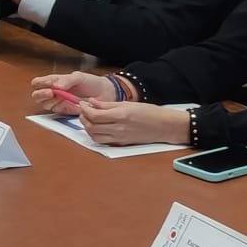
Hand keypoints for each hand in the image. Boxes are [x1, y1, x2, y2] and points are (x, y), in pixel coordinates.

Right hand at [30, 71, 118, 112]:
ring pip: (45, 105)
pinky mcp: (65, 111)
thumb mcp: (79, 77)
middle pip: (37, 96)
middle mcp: (54, 92)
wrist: (105, 93)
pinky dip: (62, 108)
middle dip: (42, 94)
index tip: (47, 85)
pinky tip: (70, 104)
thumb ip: (67, 80)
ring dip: (50, 101)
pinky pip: (57, 112)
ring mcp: (59, 102)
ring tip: (61, 98)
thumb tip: (56, 86)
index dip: (39, 84)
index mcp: (55, 81)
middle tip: (51, 93)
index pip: (38, 83)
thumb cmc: (92, 83)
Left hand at [75, 99, 191, 146]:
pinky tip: (97, 127)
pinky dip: (95, 134)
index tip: (82, 104)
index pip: (94, 115)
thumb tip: (92, 102)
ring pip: (94, 136)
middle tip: (83, 111)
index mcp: (121, 116)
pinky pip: (102, 141)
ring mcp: (119, 138)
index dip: (84, 110)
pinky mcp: (121, 144)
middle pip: (91, 127)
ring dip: (87, 128)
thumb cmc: (150, 113)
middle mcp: (119, 129)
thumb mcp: (128, 104)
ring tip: (89, 119)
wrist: (164, 126)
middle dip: (83, 118)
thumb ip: (107, 104)